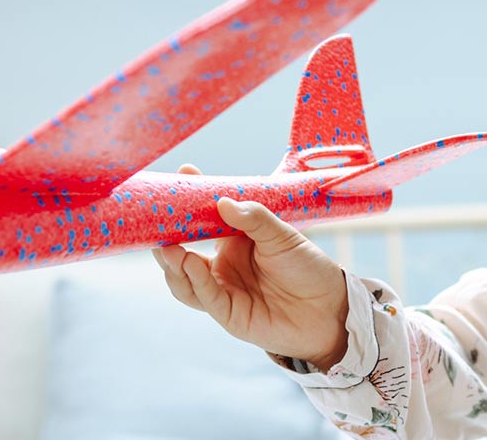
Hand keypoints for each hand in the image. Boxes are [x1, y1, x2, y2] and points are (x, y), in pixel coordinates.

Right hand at [153, 164, 351, 368]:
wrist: (330, 309)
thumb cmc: (308, 268)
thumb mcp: (283, 236)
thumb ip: (254, 218)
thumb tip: (222, 201)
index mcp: (234, 241)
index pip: (204, 219)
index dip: (190, 200)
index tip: (184, 173)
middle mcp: (223, 265)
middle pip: (183, 251)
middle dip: (166, 238)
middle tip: (156, 221)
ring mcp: (223, 289)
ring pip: (184, 278)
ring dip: (172, 263)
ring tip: (166, 247)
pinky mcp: (228, 314)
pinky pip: (204, 297)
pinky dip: (194, 280)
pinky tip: (188, 263)